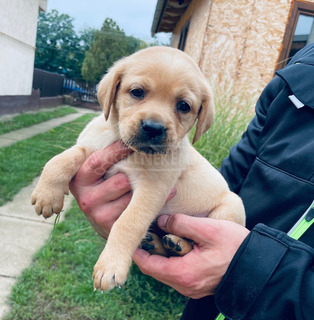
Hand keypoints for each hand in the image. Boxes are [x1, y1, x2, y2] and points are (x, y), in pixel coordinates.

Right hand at [70, 142, 176, 238]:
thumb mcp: (103, 166)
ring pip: (130, 192)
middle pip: (120, 178)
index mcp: (78, 178)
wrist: (114, 216)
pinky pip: (137, 208)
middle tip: (145, 167)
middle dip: (135, 172)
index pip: (98, 161)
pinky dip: (154, 199)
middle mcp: (83, 197)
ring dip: (144, 186)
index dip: (117, 152)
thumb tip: (117, 121)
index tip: (135, 145)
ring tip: (150, 181)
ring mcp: (95, 214)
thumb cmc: (112, 181)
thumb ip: (105, 150)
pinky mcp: (109, 227)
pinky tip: (159, 194)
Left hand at [133, 214, 249, 298]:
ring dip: (161, 255)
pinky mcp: (198, 285)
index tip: (135, 235)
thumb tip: (162, 220)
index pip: (149, 265)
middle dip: (149, 250)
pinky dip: (172, 260)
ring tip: (162, 235)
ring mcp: (192, 288)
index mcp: (184, 273)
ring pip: (165, 272)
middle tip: (149, 231)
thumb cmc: (235, 247)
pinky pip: (177, 273)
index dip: (138, 250)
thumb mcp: (208, 229)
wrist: (257, 266)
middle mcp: (185, 286)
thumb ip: (182, 223)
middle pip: (155, 269)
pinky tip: (177, 244)